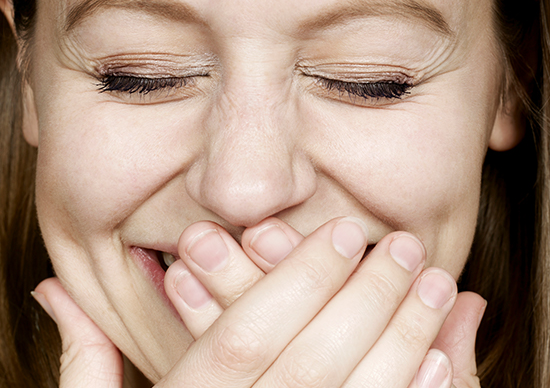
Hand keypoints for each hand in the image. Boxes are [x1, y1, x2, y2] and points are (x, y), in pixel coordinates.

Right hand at [33, 218, 484, 386]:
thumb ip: (86, 366)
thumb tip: (57, 290)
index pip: (244, 332)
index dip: (299, 278)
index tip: (347, 232)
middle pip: (313, 360)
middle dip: (368, 297)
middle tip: (409, 249)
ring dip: (406, 340)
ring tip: (441, 288)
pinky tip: (443, 364)